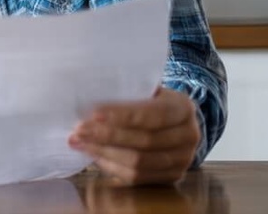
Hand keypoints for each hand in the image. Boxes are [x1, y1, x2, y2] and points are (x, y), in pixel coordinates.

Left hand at [69, 88, 199, 184]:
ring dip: (104, 153)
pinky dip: (112, 166)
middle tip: (79, 130)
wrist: (174, 123)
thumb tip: (88, 94)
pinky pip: (137, 177)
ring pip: (139, 162)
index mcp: (183, 108)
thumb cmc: (152, 101)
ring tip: (80, 142)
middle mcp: (189, 135)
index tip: (93, 114)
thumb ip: (126, 92)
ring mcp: (182, 160)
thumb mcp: (147, 89)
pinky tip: (94, 154)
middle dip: (107, 136)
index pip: (152, 115)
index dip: (123, 116)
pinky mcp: (171, 176)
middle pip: (144, 141)